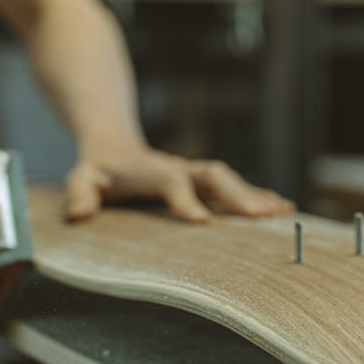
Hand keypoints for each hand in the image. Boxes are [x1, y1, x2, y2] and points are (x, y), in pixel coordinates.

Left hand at [64, 148, 294, 222]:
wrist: (115, 142)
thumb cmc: (98, 168)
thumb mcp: (81, 178)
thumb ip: (80, 193)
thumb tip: (79, 214)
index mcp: (149, 170)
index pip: (170, 182)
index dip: (185, 199)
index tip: (202, 221)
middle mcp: (177, 169)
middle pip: (212, 176)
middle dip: (237, 195)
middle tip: (261, 216)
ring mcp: (192, 173)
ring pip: (229, 180)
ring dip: (255, 195)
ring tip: (283, 213)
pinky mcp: (202, 181)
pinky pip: (234, 187)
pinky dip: (257, 196)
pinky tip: (281, 208)